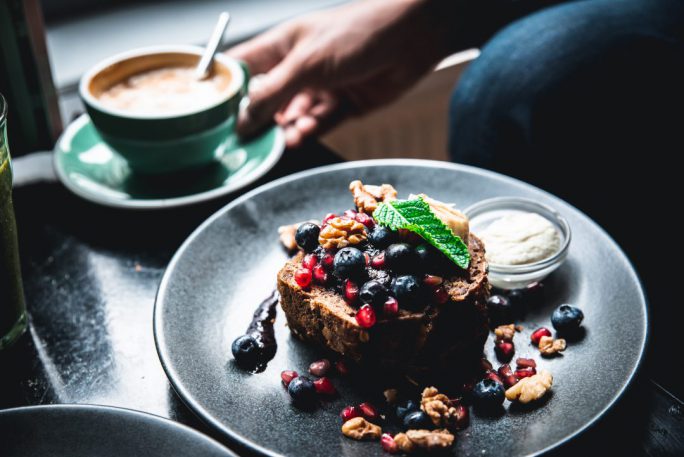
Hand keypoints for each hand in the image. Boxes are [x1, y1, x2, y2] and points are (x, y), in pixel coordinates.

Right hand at [228, 0, 453, 146]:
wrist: (411, 38)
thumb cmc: (355, 35)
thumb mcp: (305, 64)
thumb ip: (271, 94)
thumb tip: (242, 121)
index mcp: (282, 46)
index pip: (244, 67)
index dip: (227, 90)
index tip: (213, 116)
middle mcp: (299, 67)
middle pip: (268, 99)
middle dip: (259, 119)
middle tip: (248, 141)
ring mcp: (322, 86)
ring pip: (294, 116)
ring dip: (287, 128)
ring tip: (283, 139)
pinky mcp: (343, 104)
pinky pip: (320, 122)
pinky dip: (311, 129)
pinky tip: (303, 133)